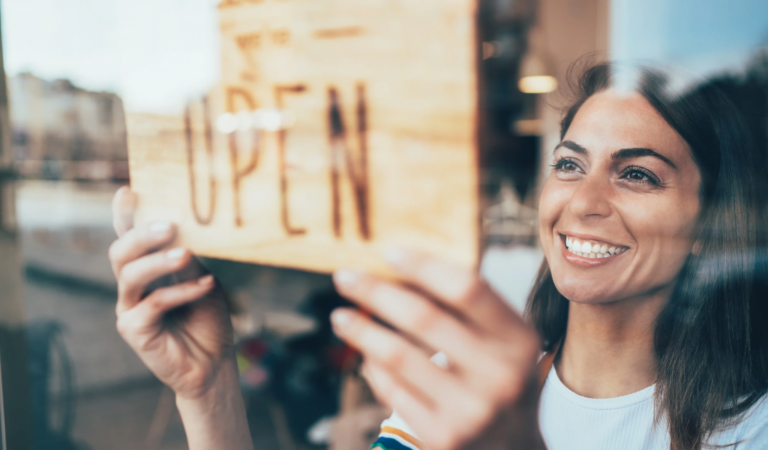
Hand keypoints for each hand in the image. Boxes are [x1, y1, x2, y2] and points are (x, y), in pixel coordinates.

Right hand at [109, 187, 234, 399]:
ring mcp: (129, 307)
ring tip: (186, 253)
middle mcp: (132, 285)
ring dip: (158, 261)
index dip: (125, 215)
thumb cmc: (207, 319)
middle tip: (169, 225)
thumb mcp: (204, 281)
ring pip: (130, 275)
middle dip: (141, 234)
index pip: (130, 236)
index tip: (129, 191)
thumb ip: (189, 260)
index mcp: (147, 268)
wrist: (214, 363)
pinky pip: (153, 304)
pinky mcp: (134, 330)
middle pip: (121, 252)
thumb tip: (182, 229)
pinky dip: (181, 293)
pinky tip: (205, 286)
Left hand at [330, 249, 543, 449]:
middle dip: (376, 293)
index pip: (467, 289)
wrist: (512, 447)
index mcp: (518, 339)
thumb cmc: (497, 376)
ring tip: (340, 316)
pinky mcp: (443, 437)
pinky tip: (364, 354)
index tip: (387, 252)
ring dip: (362, 330)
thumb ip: (464, 307)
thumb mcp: (502, 340)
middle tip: (344, 277)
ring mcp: (471, 411)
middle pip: (424, 318)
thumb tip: (399, 269)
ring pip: (399, 357)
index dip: (424, 266)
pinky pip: (393, 391)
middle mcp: (501, 375)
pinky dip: (373, 367)